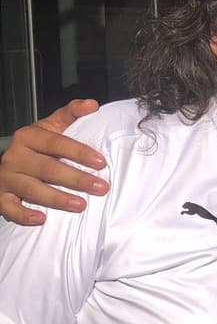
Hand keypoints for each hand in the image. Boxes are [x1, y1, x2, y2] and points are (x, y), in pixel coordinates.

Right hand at [0, 100, 106, 224]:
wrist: (11, 159)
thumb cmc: (38, 145)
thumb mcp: (52, 126)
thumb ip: (71, 113)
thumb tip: (92, 105)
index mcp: (29, 136)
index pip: (56, 143)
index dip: (79, 153)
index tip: (101, 162)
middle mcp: (15, 156)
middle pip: (48, 168)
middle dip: (76, 179)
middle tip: (100, 187)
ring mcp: (6, 177)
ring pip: (31, 189)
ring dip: (57, 198)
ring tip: (81, 205)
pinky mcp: (0, 195)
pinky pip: (8, 207)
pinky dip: (23, 214)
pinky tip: (41, 219)